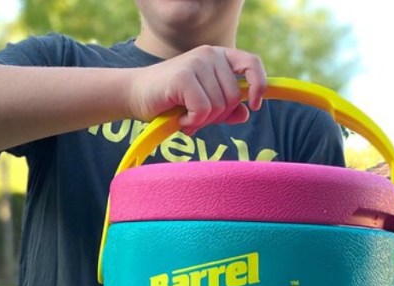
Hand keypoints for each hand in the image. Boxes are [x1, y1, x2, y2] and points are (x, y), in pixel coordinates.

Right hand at [128, 45, 266, 132]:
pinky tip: (180, 119)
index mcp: (219, 57)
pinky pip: (203, 110)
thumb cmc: (170, 101)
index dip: (258, 85)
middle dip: (218, 116)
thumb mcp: (203, 105)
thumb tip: (245, 113)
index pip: (252, 63)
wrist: (134, 96)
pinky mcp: (184, 76)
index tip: (254, 105)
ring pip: (219, 106)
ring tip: (185, 117)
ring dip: (202, 121)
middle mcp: (210, 54)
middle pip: (234, 97)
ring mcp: (197, 62)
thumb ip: (225, 108)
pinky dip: (192, 122)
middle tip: (197, 118)